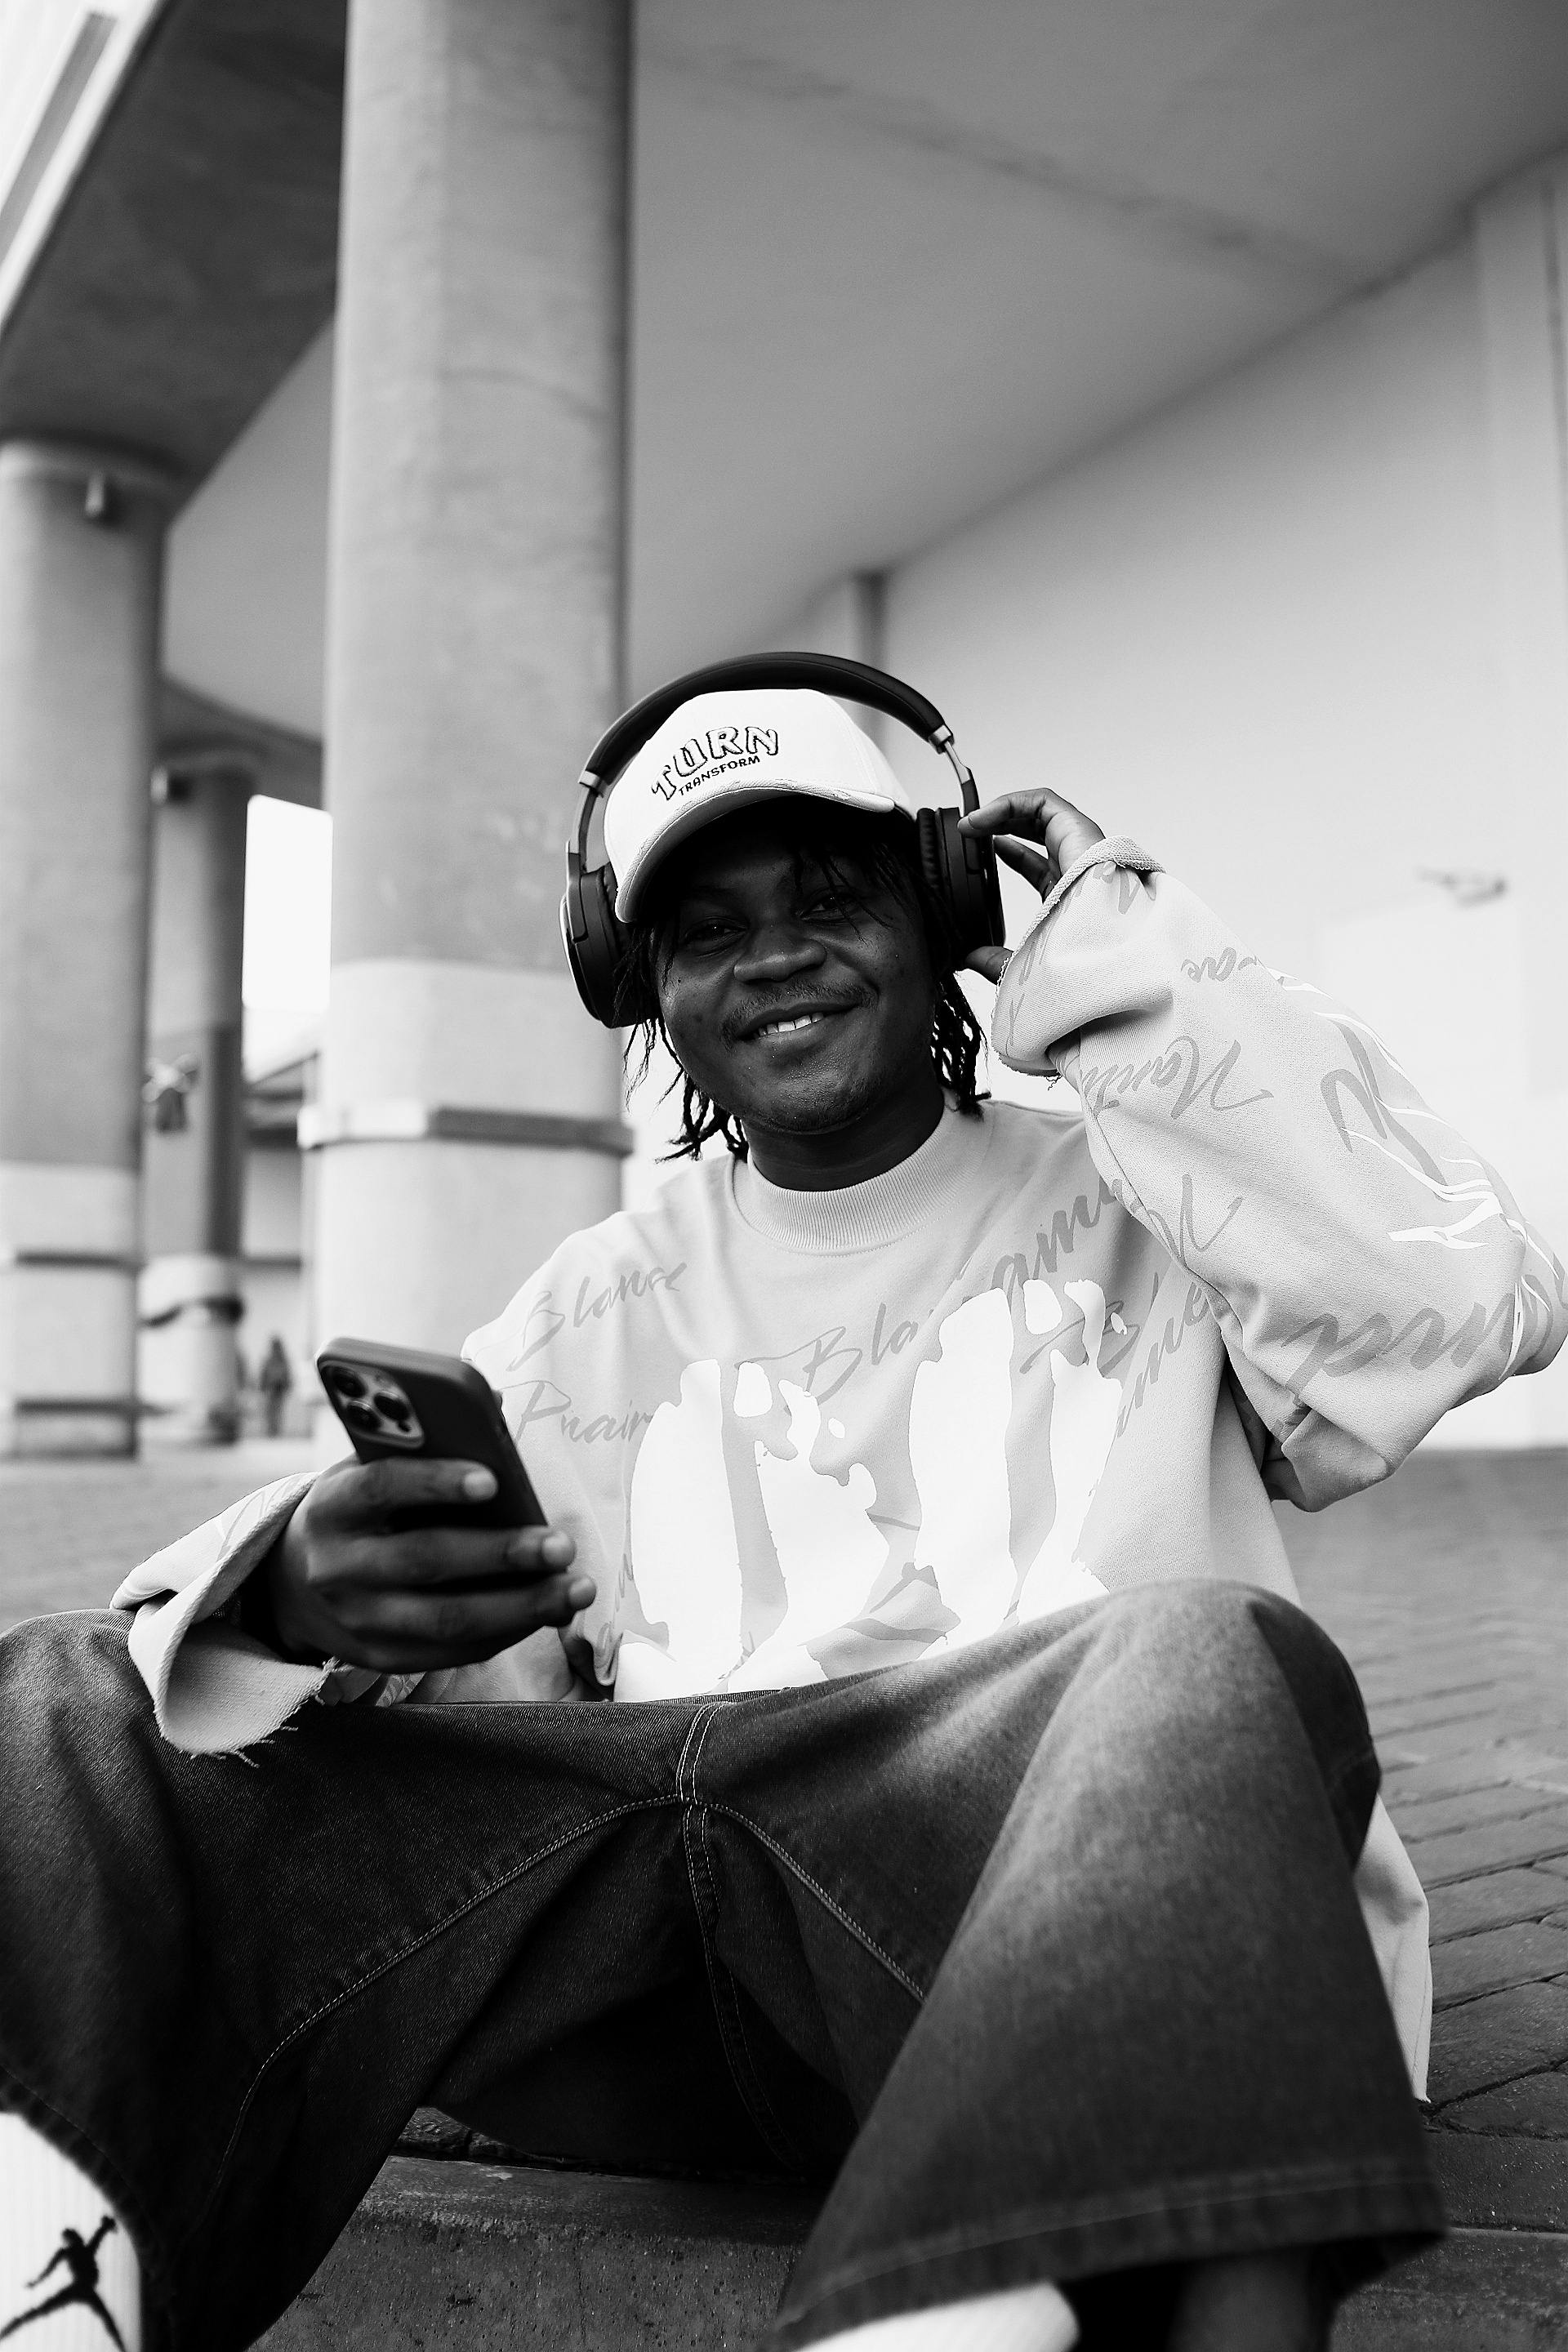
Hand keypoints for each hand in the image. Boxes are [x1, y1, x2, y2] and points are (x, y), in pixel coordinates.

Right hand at [263, 1456, 595, 1672]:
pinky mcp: (382, 1657)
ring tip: (573, 1587)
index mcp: (334, 1504)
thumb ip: (424, 1441)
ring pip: (446, 1618)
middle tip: (561, 1544)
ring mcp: (359, 1618)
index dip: (434, 1481)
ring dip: (520, 1605)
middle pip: (425, 1560)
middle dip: (501, 1553)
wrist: (294, 1585)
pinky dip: (506, 1631)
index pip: (380, 1487)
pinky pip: (453, 1650)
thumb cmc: (360, 1509)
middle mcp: (338, 1566)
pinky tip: (546, 1610)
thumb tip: (498, 1403)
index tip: (493, 1478)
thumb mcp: (370, 1467)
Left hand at [957, 789, 1105, 982]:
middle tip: (969, 831)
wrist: (1100, 954)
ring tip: (971, 823)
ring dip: (1002, 811)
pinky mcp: (1079, 830)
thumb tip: (969, 959)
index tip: (979, 849)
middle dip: (1002, 824)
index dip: (1009, 852)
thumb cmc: (1077, 961)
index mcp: (1067, 893)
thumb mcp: (1023, 962)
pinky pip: (1044, 803)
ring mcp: (1080, 846)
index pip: (1037, 864)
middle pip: (1038, 832)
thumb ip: (995, 959)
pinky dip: (1010, 804)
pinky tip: (984, 819)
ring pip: (1040, 812)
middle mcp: (1076, 866)